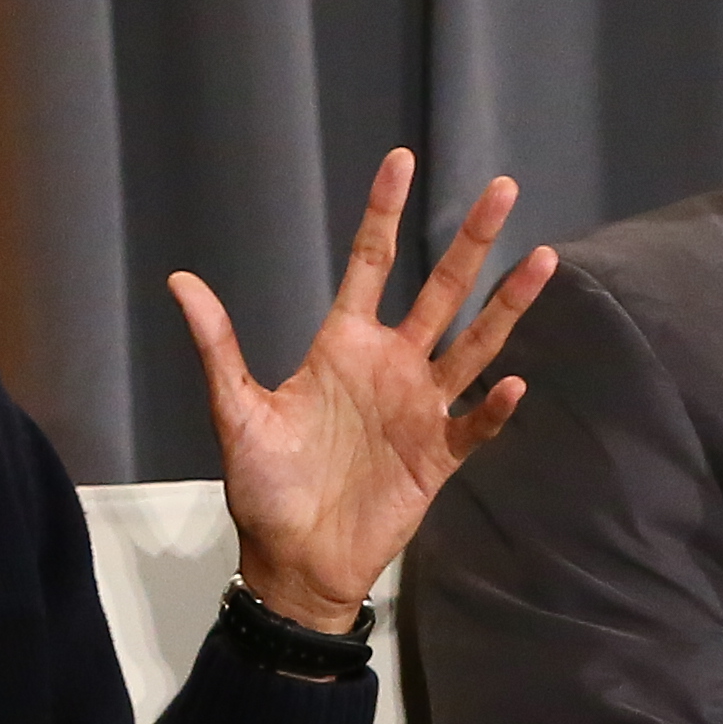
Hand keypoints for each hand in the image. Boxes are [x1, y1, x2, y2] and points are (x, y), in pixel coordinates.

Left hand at [168, 148, 555, 633]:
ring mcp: (420, 410)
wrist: (294, 562)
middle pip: (440, 291)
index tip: (401, 161)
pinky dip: (492, 409)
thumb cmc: (264, 488)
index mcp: (343, 347)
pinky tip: (513, 384)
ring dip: (505, 307)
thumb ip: (218, 346)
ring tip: (543, 260)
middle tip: (502, 187)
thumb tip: (180, 280)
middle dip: (471, 241)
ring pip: (473, 346)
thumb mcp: (235, 411)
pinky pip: (472, 427)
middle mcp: (390, 367)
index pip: (371, 265)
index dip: (384, 214)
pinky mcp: (437, 458)